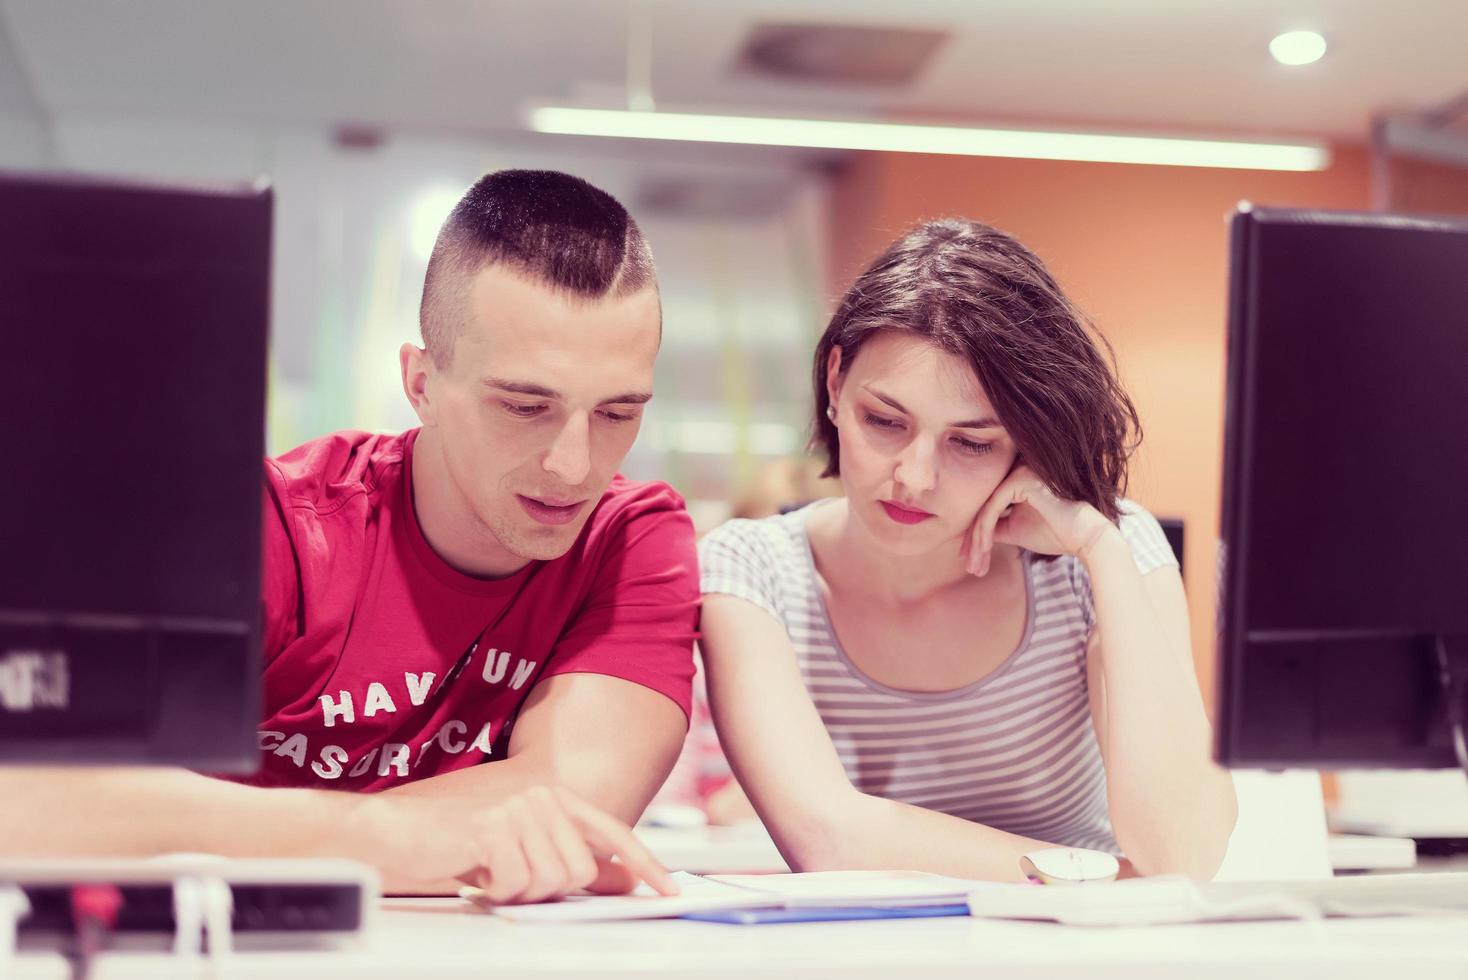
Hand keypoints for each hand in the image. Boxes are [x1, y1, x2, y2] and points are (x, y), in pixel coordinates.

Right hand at [345, 785, 678, 903]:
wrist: (399, 836)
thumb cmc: (459, 848)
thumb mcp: (526, 855)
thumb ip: (574, 862)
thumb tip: (625, 879)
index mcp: (555, 798)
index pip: (613, 833)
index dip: (644, 864)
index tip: (669, 891)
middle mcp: (542, 796)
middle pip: (580, 869)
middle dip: (550, 890)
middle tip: (515, 882)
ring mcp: (518, 809)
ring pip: (551, 880)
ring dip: (521, 892)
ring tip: (493, 876)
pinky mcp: (492, 828)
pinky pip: (517, 883)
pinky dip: (497, 891)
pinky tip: (477, 875)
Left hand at [962, 465, 1112, 576]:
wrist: (1084, 537)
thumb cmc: (1055, 533)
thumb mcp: (1015, 529)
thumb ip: (994, 527)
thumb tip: (971, 535)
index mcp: (1015, 480)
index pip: (987, 507)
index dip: (975, 535)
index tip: (969, 559)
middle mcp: (1015, 470)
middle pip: (983, 507)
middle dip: (973, 539)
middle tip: (969, 564)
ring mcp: (1018, 472)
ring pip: (985, 508)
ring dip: (977, 539)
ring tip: (976, 563)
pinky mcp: (1020, 479)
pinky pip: (993, 507)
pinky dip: (985, 530)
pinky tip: (985, 548)